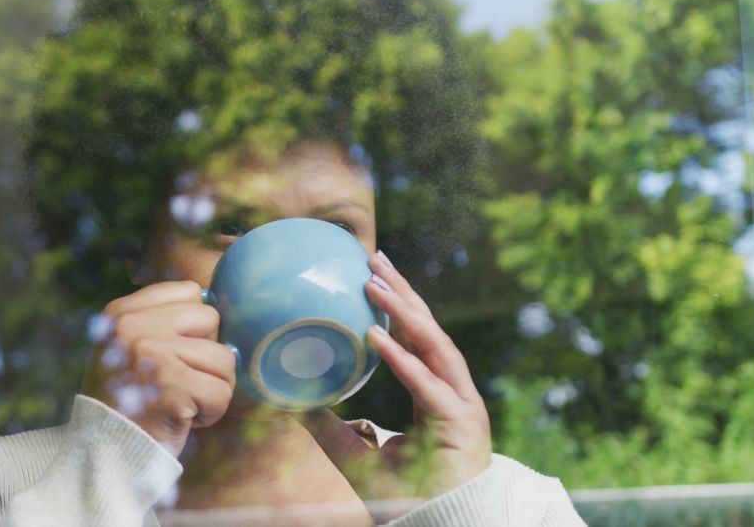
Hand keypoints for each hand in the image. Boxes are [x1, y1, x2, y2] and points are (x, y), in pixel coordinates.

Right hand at [82, 281, 236, 456]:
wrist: (108, 456)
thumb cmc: (130, 401)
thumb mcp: (130, 348)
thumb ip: (164, 320)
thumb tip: (214, 299)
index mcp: (121, 312)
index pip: (189, 291)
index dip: (193, 327)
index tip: (170, 356)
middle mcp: (133, 327)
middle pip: (211, 320)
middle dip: (206, 356)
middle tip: (178, 383)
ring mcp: (153, 355)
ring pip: (224, 357)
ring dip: (212, 388)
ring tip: (181, 402)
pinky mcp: (174, 386)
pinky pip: (223, 391)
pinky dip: (212, 412)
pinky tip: (184, 419)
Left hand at [301, 251, 491, 499]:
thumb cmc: (407, 496)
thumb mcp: (356, 455)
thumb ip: (331, 428)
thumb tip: (292, 403)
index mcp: (435, 392)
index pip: (417, 337)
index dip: (398, 304)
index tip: (373, 272)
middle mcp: (452, 391)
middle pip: (428, 329)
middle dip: (402, 291)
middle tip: (373, 257)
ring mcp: (461, 404)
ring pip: (434, 345)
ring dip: (403, 311)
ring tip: (375, 283)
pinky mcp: (461, 423)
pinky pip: (427, 385)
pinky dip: (402, 359)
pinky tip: (376, 335)